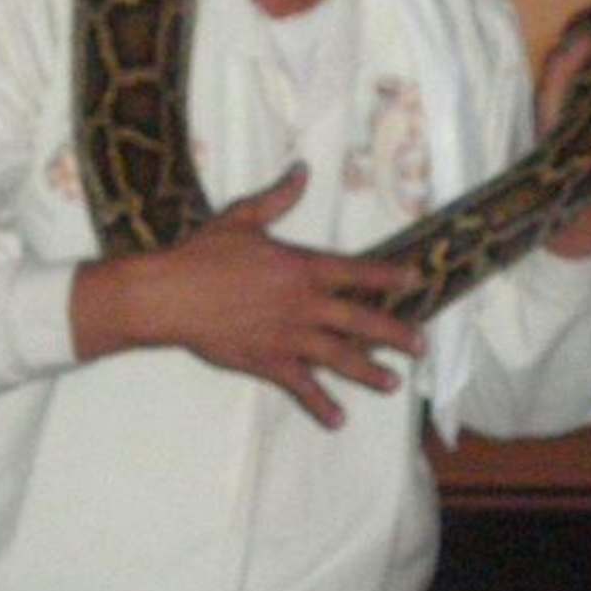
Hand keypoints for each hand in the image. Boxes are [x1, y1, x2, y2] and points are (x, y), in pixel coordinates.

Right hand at [70, 163, 424, 428]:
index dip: (389, 276)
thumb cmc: (203, 253)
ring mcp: (288, 337)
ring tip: (393, 384)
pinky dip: (320, 404)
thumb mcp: (243, 218)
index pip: (357, 272)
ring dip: (369, 372)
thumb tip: (302, 170)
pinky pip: (300, 386)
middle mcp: (304, 304)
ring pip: (340, 358)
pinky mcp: (267, 361)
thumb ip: (279, 198)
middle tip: (421, 346)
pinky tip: (338, 420)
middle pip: (361, 321)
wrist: (169, 294)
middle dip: (395, 334)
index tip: (416, 279)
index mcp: (302, 268)